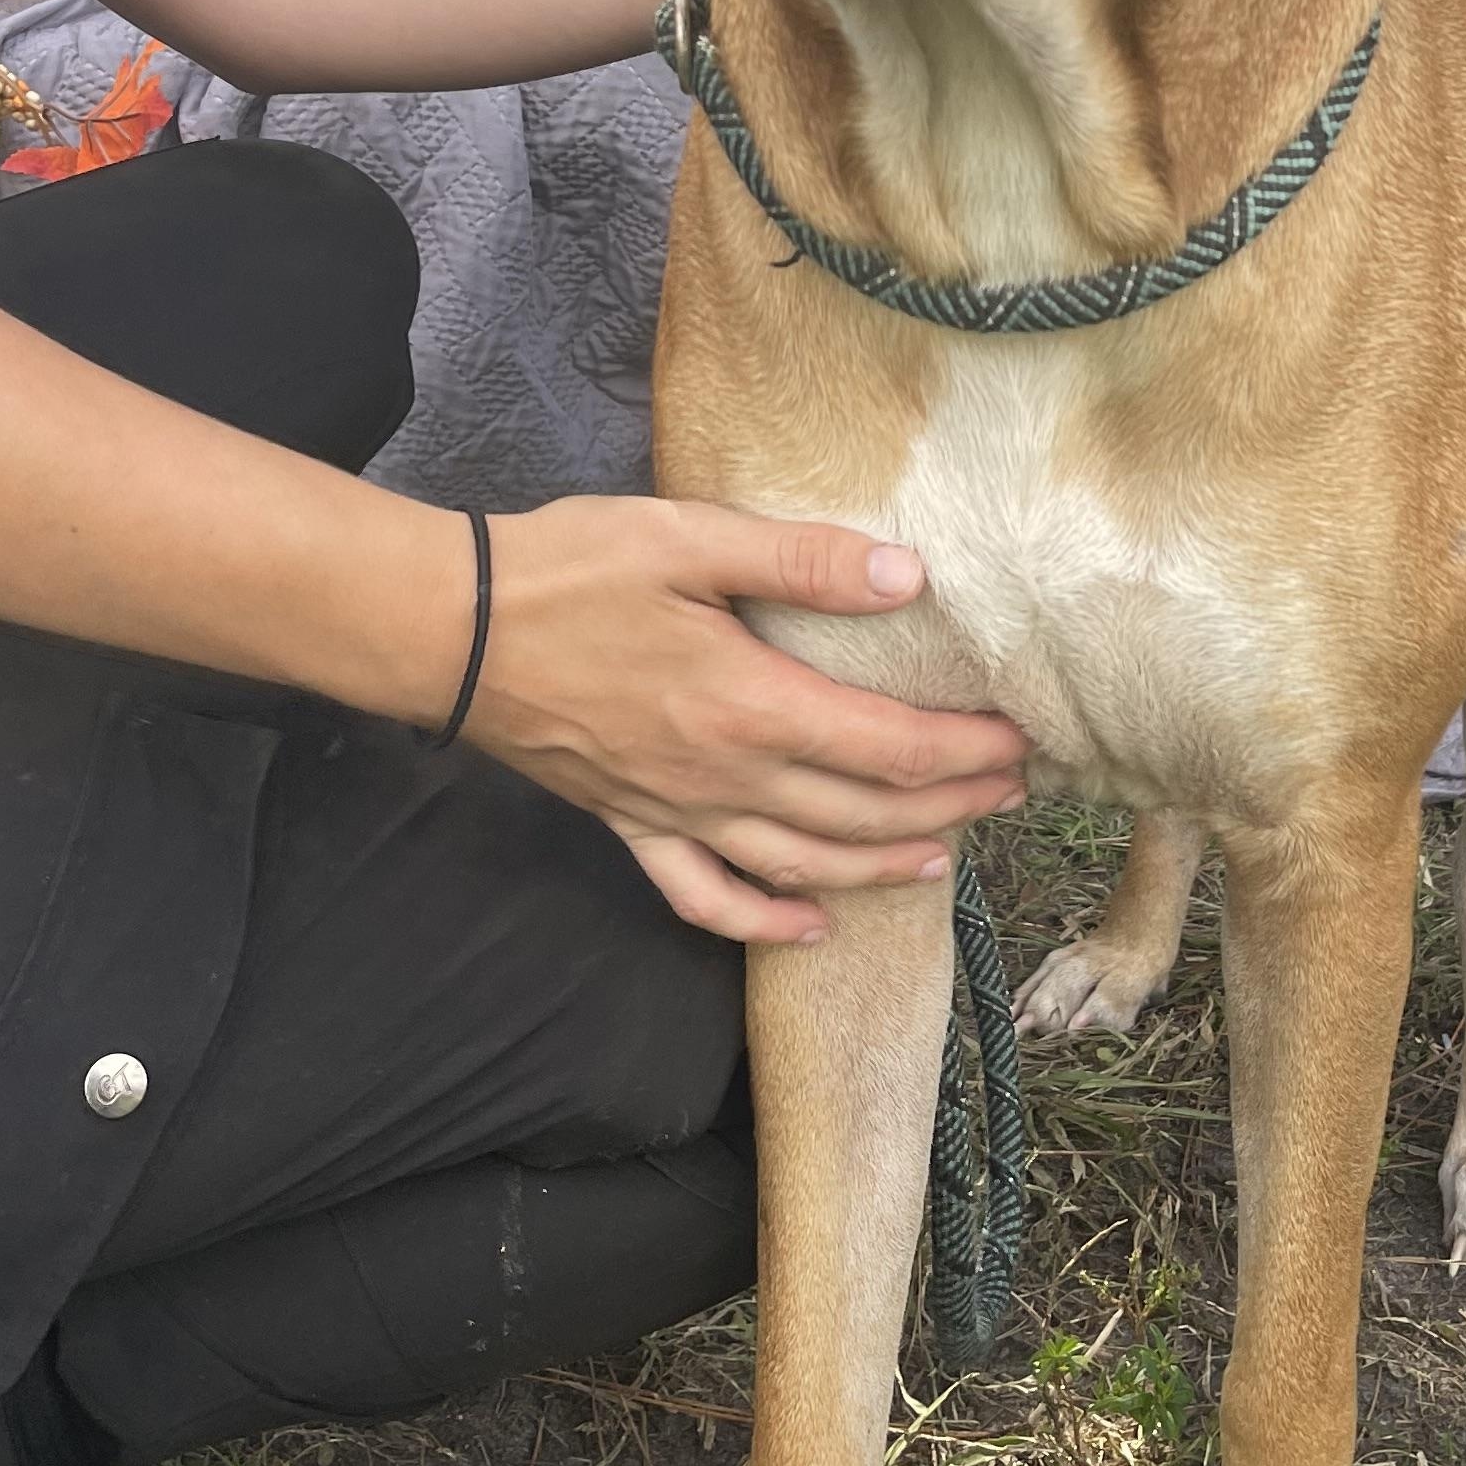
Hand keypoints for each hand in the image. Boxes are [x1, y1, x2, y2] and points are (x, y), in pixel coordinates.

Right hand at [464, 496, 1028, 942]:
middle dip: (949, 808)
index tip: (1019, 740)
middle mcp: (723, 777)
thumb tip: (907, 576)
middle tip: (1011, 793)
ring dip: (881, 867)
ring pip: (801, 867)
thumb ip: (802, 562)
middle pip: (862, 814)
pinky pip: (706, 897)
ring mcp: (673, 814)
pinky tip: (809, 926)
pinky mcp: (627, 826)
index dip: (964, 752)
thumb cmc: (568, 571)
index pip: (889, 747)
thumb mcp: (690, 539)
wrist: (446, 631)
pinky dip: (764, 923)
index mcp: (750, 705)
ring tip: (944, 857)